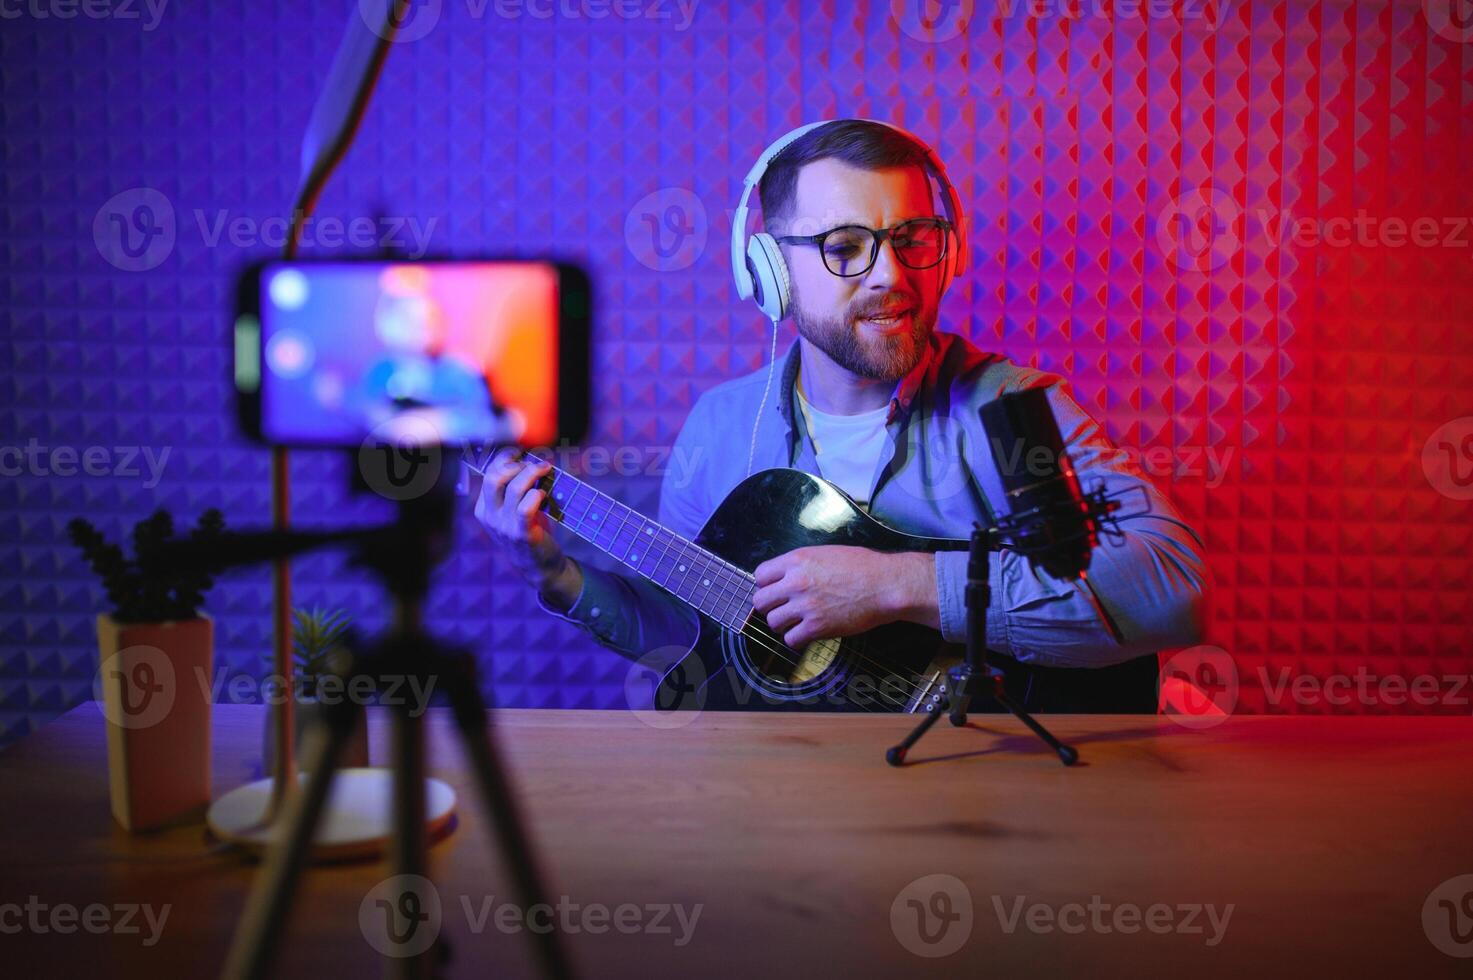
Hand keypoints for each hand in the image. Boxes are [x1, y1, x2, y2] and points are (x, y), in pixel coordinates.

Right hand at [472, 447, 581, 609]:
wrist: (539, 566)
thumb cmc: (529, 531)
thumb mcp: (514, 510)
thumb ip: (515, 488)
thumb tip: (529, 457)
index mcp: (483, 508)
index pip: (488, 473)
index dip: (506, 458)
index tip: (522, 453)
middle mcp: (489, 516)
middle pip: (494, 477)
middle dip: (516, 464)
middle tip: (534, 464)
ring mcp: (503, 526)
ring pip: (513, 488)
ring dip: (532, 474)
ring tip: (545, 470)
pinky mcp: (521, 534)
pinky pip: (525, 507)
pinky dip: (536, 495)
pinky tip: (543, 494)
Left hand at [752, 546, 936, 647]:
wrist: (885, 585)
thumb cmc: (863, 566)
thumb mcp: (826, 553)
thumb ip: (802, 564)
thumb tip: (786, 575)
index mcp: (797, 560)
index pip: (760, 575)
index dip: (767, 585)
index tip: (775, 590)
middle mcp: (796, 582)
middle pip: (761, 601)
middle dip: (771, 606)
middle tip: (784, 608)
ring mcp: (805, 606)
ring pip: (773, 622)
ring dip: (783, 624)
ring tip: (796, 622)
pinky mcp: (817, 627)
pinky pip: (791, 640)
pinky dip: (797, 639)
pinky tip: (807, 633)